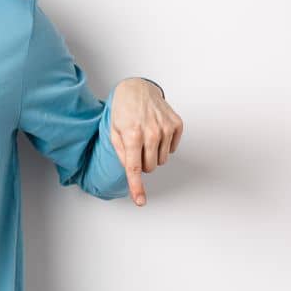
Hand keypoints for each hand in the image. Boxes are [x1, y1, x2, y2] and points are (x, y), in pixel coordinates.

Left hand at [109, 78, 183, 206]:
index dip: (136, 186)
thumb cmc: (123, 111)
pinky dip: (164, 145)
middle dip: (143, 163)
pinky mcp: (177, 125)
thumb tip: (130, 172)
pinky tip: (156, 132)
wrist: (138, 89)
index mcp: (132, 135)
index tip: (140, 201)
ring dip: (153, 154)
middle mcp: (151, 133)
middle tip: (136, 148)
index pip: (134, 168)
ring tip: (145, 138)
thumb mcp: (113, 131)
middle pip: (150, 167)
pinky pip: (172, 149)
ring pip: (162, 160)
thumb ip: (120, 153)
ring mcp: (166, 128)